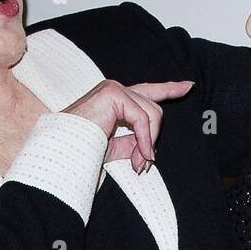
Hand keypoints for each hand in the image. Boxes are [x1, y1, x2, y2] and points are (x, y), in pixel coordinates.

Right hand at [63, 79, 193, 174]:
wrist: (63, 150)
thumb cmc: (81, 150)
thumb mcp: (115, 147)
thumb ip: (134, 141)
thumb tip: (151, 147)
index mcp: (116, 100)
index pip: (148, 91)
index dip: (169, 89)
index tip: (187, 86)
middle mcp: (116, 90)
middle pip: (154, 109)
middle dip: (153, 138)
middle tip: (143, 163)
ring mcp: (114, 89)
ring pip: (151, 114)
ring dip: (148, 142)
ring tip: (139, 163)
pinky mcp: (113, 93)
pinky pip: (142, 119)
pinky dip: (144, 139)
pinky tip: (140, 155)